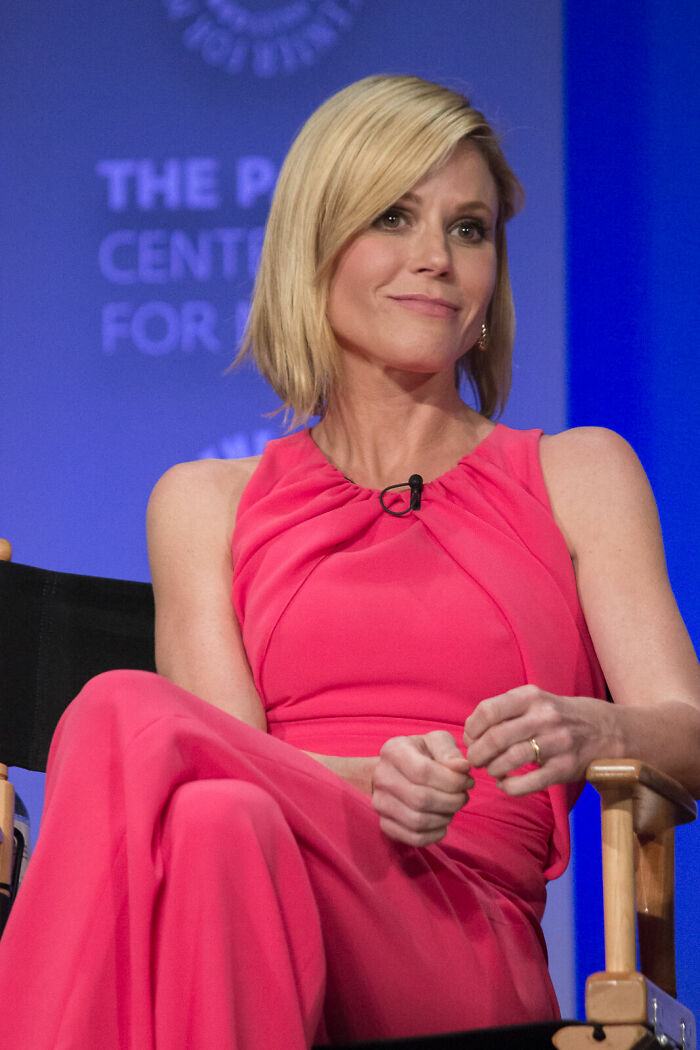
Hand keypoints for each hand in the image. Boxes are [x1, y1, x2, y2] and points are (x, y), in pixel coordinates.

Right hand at [371, 731, 473, 845]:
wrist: (397, 771)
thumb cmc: (422, 754)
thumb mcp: (437, 742)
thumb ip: (450, 751)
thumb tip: (462, 768)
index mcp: (393, 750)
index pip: (423, 771)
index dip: (452, 781)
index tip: (468, 781)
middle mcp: (381, 776)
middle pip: (420, 799)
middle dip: (451, 801)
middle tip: (463, 797)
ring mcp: (380, 802)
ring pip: (417, 821)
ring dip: (444, 817)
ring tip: (453, 807)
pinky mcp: (385, 824)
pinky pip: (413, 837)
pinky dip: (435, 834)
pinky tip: (443, 822)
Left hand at [464, 684, 619, 795]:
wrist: (610, 731)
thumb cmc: (563, 716)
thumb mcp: (538, 701)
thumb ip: (507, 710)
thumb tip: (471, 731)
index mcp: (532, 696)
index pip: (488, 710)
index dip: (472, 728)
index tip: (470, 738)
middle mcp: (544, 716)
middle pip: (495, 737)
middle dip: (477, 753)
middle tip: (474, 760)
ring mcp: (557, 742)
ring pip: (509, 759)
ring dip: (492, 769)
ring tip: (491, 771)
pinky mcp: (565, 768)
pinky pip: (529, 782)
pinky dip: (510, 787)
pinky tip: (505, 785)